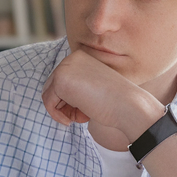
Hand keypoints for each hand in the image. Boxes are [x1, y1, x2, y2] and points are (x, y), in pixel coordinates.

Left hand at [41, 50, 161, 141]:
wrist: (128, 105)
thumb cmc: (115, 101)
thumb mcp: (93, 88)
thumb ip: (76, 86)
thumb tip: (54, 98)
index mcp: (81, 57)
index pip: (63, 80)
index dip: (70, 100)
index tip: (86, 108)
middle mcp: (72, 58)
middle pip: (52, 86)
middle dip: (64, 105)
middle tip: (81, 115)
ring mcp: (65, 67)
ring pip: (48, 94)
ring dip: (62, 111)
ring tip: (81, 117)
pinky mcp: (60, 80)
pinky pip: (48, 102)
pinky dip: (58, 115)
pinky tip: (75, 119)